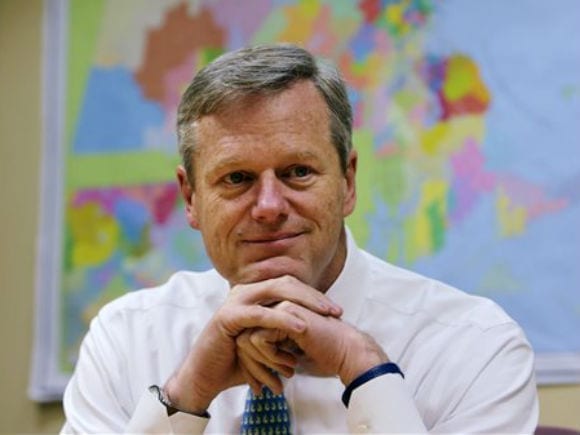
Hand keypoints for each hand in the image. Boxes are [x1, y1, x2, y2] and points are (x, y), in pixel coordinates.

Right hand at [164, 275, 341, 413]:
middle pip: (286, 282)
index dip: (313, 294)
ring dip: (304, 302)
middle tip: (336, 311)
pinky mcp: (228, 317)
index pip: (289, 284)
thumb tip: (313, 325)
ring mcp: (235, 301)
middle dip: (314, 296)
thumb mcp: (266, 339)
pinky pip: (260, 314)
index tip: (335, 310)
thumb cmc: (238, 359)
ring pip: (275, 291)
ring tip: (325, 315)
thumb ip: (283, 327)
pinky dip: (282, 318)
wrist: (206, 376)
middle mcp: (245, 291)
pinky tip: (301, 326)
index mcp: (254, 293)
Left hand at [236, 301, 387, 393]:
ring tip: (285, 372)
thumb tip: (245, 361)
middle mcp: (275, 305)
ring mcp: (280, 305)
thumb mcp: (288, 353)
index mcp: (275, 314)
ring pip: (246, 338)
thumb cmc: (323, 355)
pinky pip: (257, 339)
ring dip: (262, 364)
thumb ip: (267, 351)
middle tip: (267, 386)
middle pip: (242, 337)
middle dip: (251, 367)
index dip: (251, 364)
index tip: (260, 386)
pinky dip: (270, 358)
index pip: (246, 336)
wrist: (348, 353)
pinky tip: (290, 362)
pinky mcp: (285, 312)